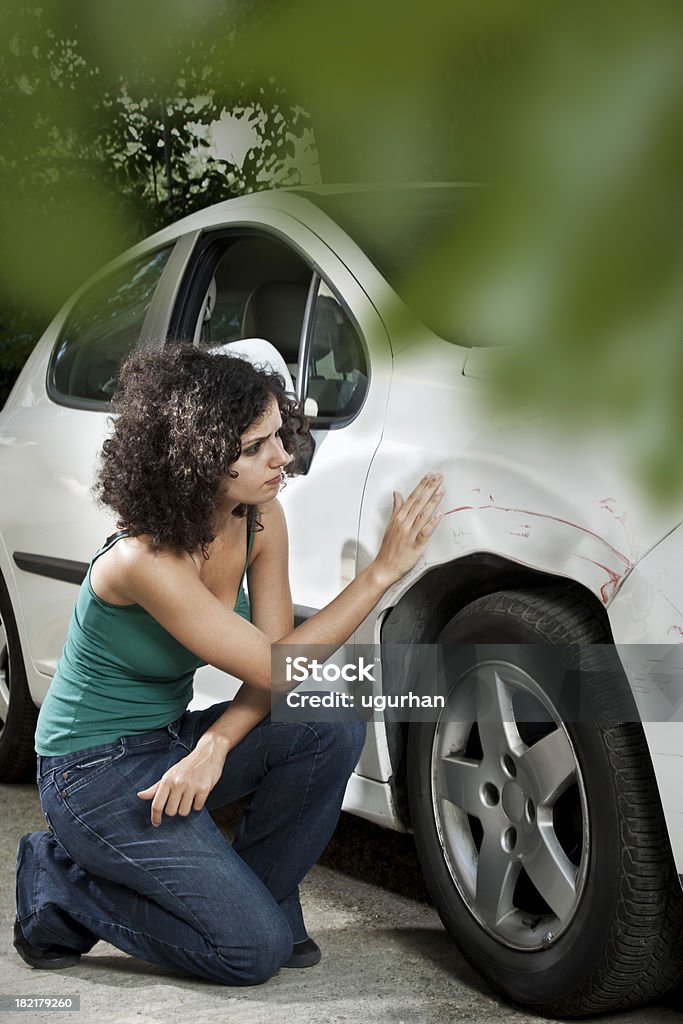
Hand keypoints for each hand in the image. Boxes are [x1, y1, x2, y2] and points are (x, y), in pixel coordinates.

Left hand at [137, 737, 226, 826]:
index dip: (155, 817)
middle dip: (174, 810)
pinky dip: (198, 804)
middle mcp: (178, 783)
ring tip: (189, 797)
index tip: (156, 823)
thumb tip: (140, 795)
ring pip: (184, 812)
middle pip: (170, 811)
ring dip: (186, 808)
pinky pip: (197, 807)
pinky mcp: (204, 788)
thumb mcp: (170, 773)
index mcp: (167, 780)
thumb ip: (155, 787)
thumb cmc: (187, 765)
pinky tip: (198, 795)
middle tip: (179, 801)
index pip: (156, 804)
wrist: (208, 752)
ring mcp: (191, 786)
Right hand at [372, 472, 443, 587]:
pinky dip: (432, 522)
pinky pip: (425, 531)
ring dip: (432, 501)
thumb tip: (397, 495)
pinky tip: (439, 514)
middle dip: (429, 488)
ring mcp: (410, 534)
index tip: (428, 476)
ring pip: (423, 514)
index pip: (412, 498)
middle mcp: (404, 524)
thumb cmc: (388, 550)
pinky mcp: (416, 545)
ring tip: (440, 490)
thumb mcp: (390, 525)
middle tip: (438, 477)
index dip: (421, 486)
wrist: (384, 568)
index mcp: (399, 518)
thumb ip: (396, 509)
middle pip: (418, 502)